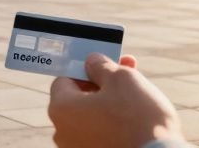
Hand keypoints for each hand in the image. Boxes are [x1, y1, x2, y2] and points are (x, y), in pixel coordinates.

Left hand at [48, 54, 182, 147]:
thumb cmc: (137, 118)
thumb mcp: (121, 78)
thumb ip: (101, 66)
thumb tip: (91, 62)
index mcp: (61, 109)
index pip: (64, 80)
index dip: (86, 70)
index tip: (106, 67)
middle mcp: (63, 133)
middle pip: (79, 100)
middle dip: (102, 86)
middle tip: (127, 74)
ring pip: (92, 118)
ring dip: (110, 105)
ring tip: (137, 97)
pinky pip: (100, 136)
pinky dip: (114, 127)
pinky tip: (135, 121)